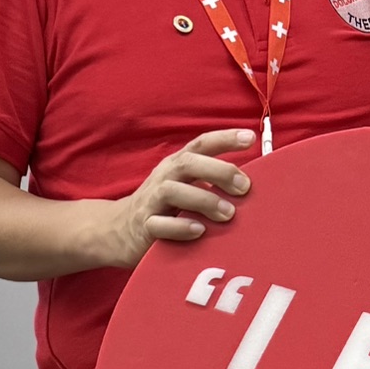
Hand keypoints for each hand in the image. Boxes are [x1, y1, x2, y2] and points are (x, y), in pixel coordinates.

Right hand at [110, 130, 259, 267]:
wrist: (117, 230)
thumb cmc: (164, 207)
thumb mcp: (185, 186)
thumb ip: (212, 181)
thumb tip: (252, 181)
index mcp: (177, 165)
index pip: (201, 144)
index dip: (224, 138)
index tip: (250, 138)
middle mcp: (164, 178)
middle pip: (189, 163)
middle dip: (219, 171)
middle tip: (245, 187)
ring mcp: (151, 202)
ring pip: (173, 192)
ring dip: (204, 201)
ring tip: (228, 214)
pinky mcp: (144, 227)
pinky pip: (159, 225)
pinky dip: (180, 227)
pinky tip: (198, 231)